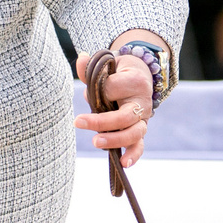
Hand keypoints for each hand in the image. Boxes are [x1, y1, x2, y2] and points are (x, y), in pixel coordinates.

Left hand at [74, 53, 151, 167]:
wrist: (138, 77)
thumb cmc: (118, 73)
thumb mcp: (106, 66)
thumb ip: (92, 67)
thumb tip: (81, 58)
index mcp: (135, 82)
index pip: (113, 90)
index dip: (100, 90)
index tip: (92, 87)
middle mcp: (142, 102)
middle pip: (124, 116)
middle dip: (101, 122)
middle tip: (79, 122)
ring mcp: (143, 119)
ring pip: (133, 133)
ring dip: (115, 139)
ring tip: (96, 142)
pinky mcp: (140, 130)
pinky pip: (139, 145)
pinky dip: (133, 155)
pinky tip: (124, 164)